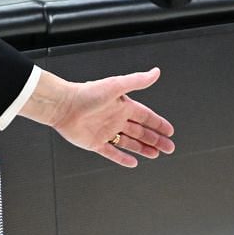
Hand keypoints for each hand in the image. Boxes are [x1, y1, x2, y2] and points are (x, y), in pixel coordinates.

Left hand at [26, 67, 175, 167]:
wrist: (63, 106)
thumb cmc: (87, 93)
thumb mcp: (116, 86)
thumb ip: (137, 81)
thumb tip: (155, 72)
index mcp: (122, 105)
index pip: (146, 116)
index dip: (158, 123)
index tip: (170, 130)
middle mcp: (115, 118)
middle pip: (141, 131)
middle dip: (156, 139)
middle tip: (169, 147)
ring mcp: (106, 132)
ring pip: (130, 143)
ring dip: (143, 148)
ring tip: (156, 154)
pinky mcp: (95, 143)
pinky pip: (112, 152)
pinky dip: (122, 158)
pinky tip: (133, 162)